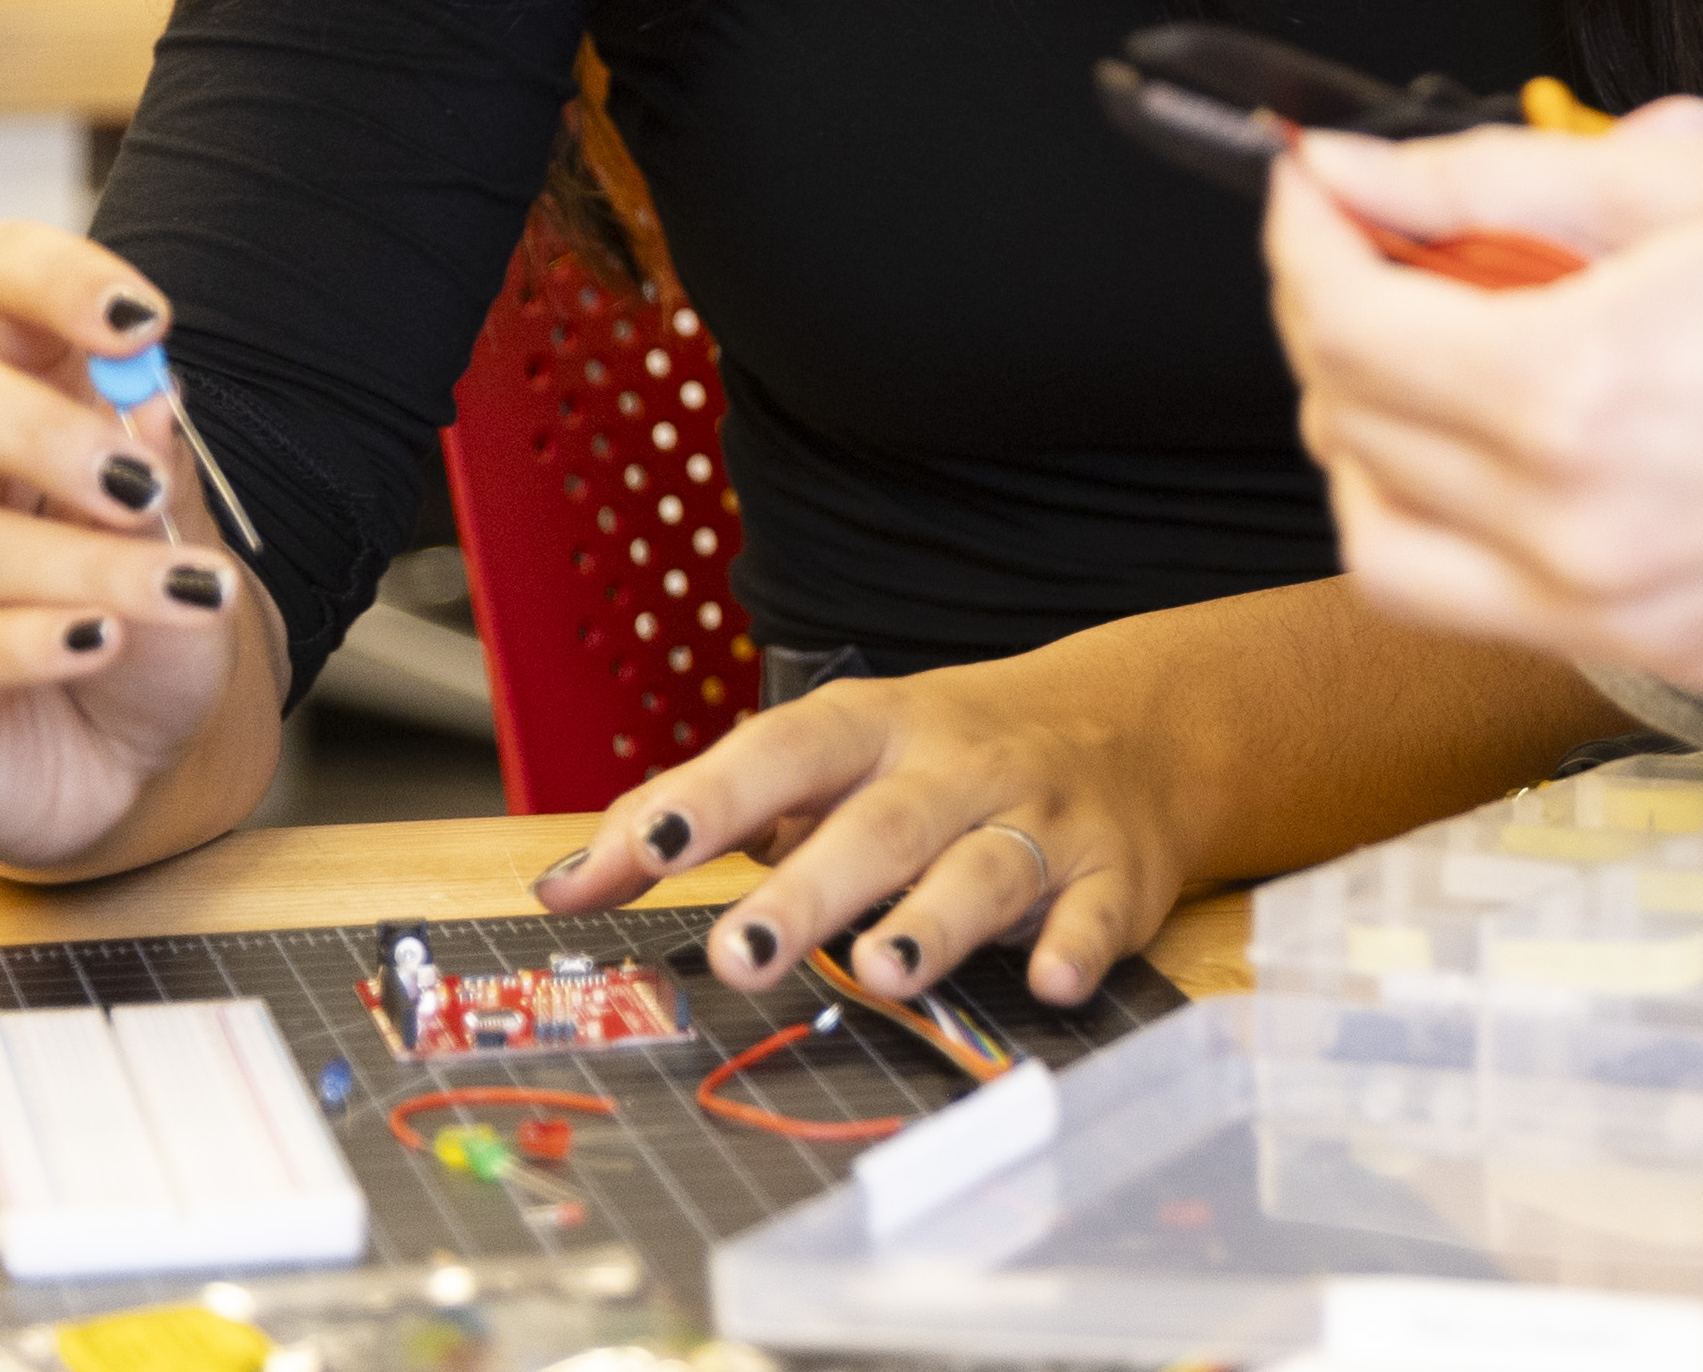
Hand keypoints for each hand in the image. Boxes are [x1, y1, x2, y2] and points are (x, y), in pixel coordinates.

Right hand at [0, 223, 277, 874]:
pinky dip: (30, 642)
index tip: (142, 321)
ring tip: (178, 592)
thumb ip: (165, 464)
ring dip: (85, 566)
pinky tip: (96, 643)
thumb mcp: (184, 536)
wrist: (134, 761)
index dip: (58, 282)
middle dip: (42, 431)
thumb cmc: (149, 628)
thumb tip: (149, 395)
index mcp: (15, 395)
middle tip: (139, 482)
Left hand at [536, 641, 1195, 1009]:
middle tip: (741, 952)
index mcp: (877, 731)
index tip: (639, 856)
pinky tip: (1048, 979)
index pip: (781, 753)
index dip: (709, 802)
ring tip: (880, 970)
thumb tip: (562, 884)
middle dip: (812, 888)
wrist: (1140, 724)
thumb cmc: (949, 754)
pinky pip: (1098, 912)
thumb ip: (702, 813)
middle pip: (883, 824)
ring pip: (987, 867)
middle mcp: (960, 767)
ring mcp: (1042, 819)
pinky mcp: (1114, 875)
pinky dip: (1075, 944)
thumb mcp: (833, 756)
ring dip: (935, 919)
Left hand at [1265, 104, 1702, 689]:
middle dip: (1333, 321)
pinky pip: (1503, 604)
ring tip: (1431, 350)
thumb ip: (1502, 185)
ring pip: (1395, 554)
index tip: (1320, 177)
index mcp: (1578, 398)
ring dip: (1374, 446)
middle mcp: (1579, 534)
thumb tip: (1366, 172)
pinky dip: (1467, 522)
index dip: (1310, 232)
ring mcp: (1625, 613)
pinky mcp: (1676, 654)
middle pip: (1352, 435)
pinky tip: (1530, 431)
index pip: (1350, 325)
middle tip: (1378, 240)